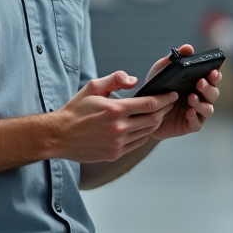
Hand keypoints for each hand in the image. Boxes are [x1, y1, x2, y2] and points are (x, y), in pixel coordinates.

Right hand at [51, 71, 177, 161]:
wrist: (59, 136)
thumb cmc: (75, 110)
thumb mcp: (92, 87)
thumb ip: (115, 79)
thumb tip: (134, 81)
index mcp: (115, 110)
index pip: (149, 103)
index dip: (165, 99)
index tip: (172, 95)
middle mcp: (118, 128)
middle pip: (153, 119)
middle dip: (165, 110)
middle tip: (170, 103)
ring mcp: (117, 143)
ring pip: (147, 132)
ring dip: (156, 122)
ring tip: (159, 114)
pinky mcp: (114, 153)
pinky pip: (137, 143)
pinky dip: (145, 134)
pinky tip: (145, 127)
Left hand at [144, 44, 221, 140]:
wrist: (145, 113)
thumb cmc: (157, 89)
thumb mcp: (161, 72)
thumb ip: (173, 59)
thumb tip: (188, 48)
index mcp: (198, 82)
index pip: (212, 77)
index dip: (216, 74)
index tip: (213, 71)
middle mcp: (202, 97)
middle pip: (214, 92)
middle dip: (209, 87)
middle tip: (200, 83)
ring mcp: (198, 112)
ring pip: (208, 109)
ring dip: (202, 103)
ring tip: (191, 98)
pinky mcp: (191, 124)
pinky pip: (197, 123)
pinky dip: (194, 117)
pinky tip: (188, 112)